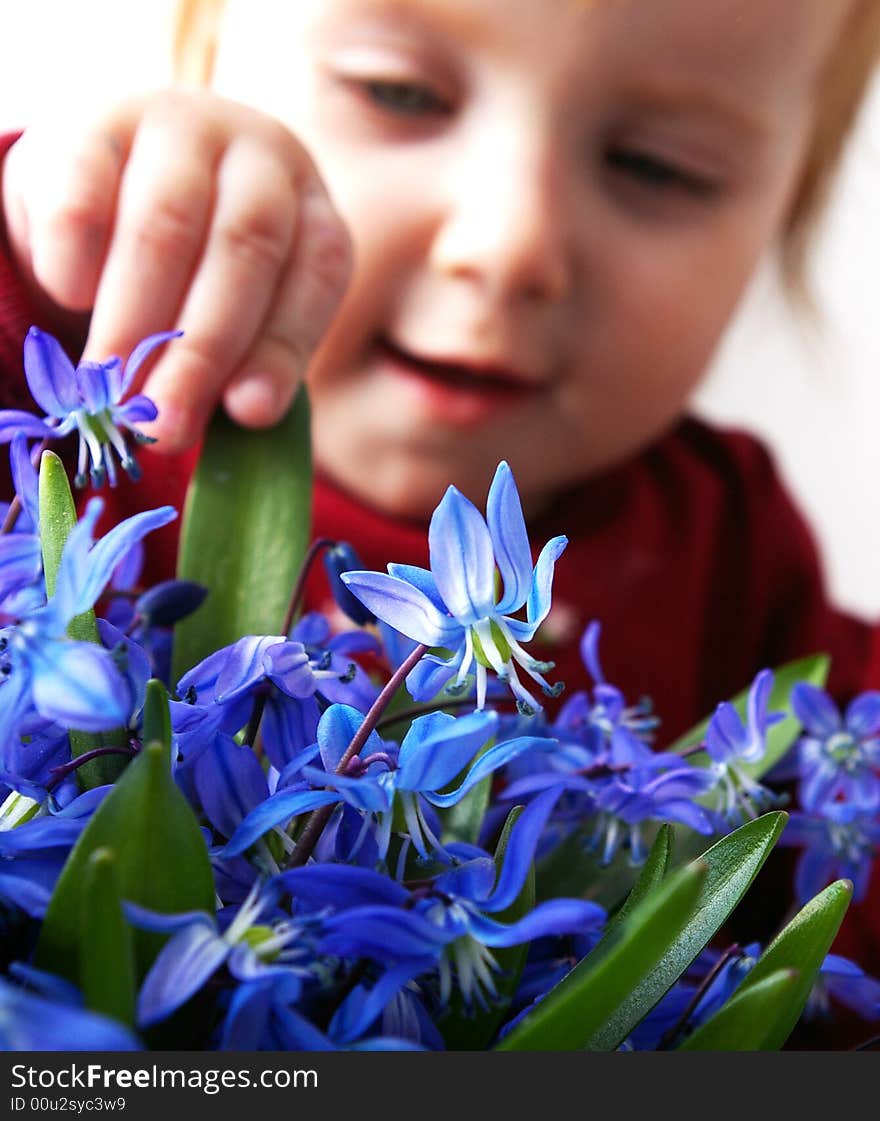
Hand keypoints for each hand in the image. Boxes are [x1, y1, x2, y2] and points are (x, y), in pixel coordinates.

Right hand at [1, 88, 351, 451]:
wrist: (110, 180)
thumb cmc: (194, 274)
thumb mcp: (237, 310)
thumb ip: (245, 360)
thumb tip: (239, 416)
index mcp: (309, 208)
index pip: (317, 274)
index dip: (284, 348)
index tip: (250, 414)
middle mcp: (257, 156)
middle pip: (245, 250)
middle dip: (204, 350)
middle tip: (167, 426)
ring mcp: (178, 127)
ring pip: (168, 225)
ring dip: (137, 320)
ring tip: (113, 387)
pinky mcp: (96, 124)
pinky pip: (87, 191)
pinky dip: (77, 252)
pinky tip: (70, 297)